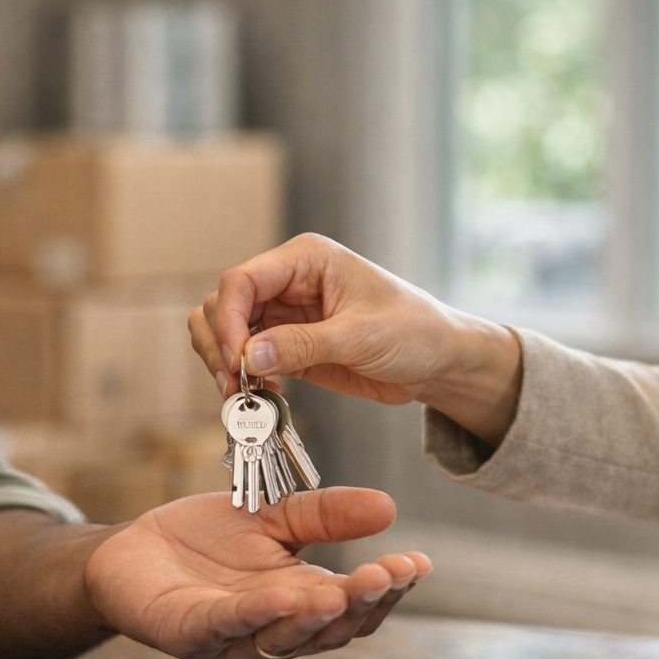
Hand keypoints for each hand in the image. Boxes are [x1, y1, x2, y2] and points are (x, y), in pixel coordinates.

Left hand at [84, 488, 429, 658]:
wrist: (129, 551)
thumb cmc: (203, 543)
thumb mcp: (274, 517)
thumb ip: (325, 516)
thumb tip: (388, 507)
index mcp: (301, 603)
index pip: (356, 608)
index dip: (389, 589)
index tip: (417, 561)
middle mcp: (273, 632)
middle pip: (330, 631)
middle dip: (363, 603)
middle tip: (390, 573)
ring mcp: (232, 641)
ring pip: (283, 638)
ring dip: (316, 617)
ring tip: (345, 591)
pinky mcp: (187, 635)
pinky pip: (225, 627)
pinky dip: (254, 615)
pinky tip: (281, 596)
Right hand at [188, 234, 523, 444]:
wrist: (438, 362)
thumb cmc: (414, 332)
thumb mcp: (361, 337)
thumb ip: (303, 345)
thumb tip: (249, 356)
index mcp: (304, 260)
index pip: (241, 281)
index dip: (229, 321)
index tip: (237, 362)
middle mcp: (286, 283)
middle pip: (221, 305)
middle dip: (220, 345)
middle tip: (235, 386)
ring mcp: (283, 315)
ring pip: (225, 332)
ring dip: (223, 363)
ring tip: (243, 396)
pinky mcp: (286, 347)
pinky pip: (246, 359)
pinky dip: (242, 379)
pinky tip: (261, 398)